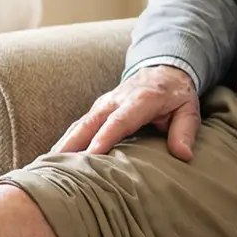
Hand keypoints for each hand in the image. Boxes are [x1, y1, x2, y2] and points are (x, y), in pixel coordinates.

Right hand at [55, 64, 200, 158]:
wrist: (163, 70)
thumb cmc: (176, 95)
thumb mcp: (189, 110)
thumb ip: (185, 131)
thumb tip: (183, 155)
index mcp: (140, 100)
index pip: (119, 121)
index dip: (105, 138)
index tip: (92, 155)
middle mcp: (115, 100)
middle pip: (90, 123)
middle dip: (73, 144)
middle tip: (57, 165)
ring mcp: (102, 105)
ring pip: (79, 125)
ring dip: (63, 144)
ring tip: (47, 166)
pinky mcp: (96, 111)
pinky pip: (78, 126)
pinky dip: (66, 142)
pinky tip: (54, 159)